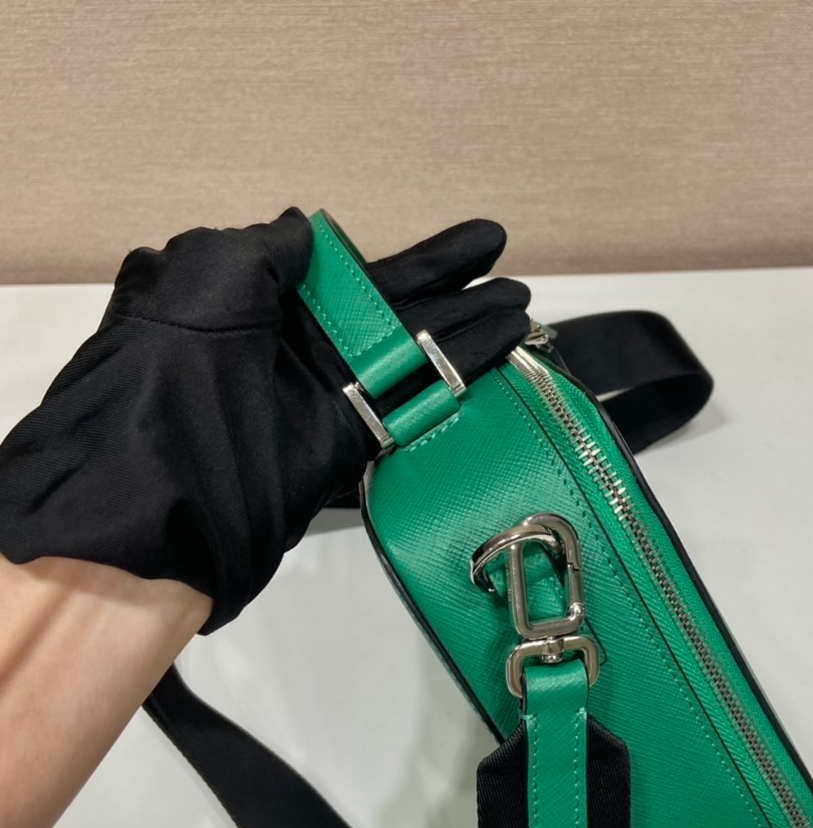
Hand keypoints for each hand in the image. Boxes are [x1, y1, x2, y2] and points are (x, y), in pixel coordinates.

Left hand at [0, 209, 529, 630]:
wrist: (161, 482)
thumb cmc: (183, 356)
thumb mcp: (209, 269)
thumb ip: (266, 248)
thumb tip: (304, 233)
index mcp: (263, 294)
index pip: (355, 268)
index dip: (420, 257)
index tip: (476, 245)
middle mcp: (299, 340)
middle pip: (394, 305)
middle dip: (454, 284)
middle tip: (511, 268)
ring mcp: (325, 392)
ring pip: (411, 353)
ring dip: (468, 331)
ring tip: (524, 309)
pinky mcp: (345, 439)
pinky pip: (409, 403)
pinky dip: (455, 381)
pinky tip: (500, 359)